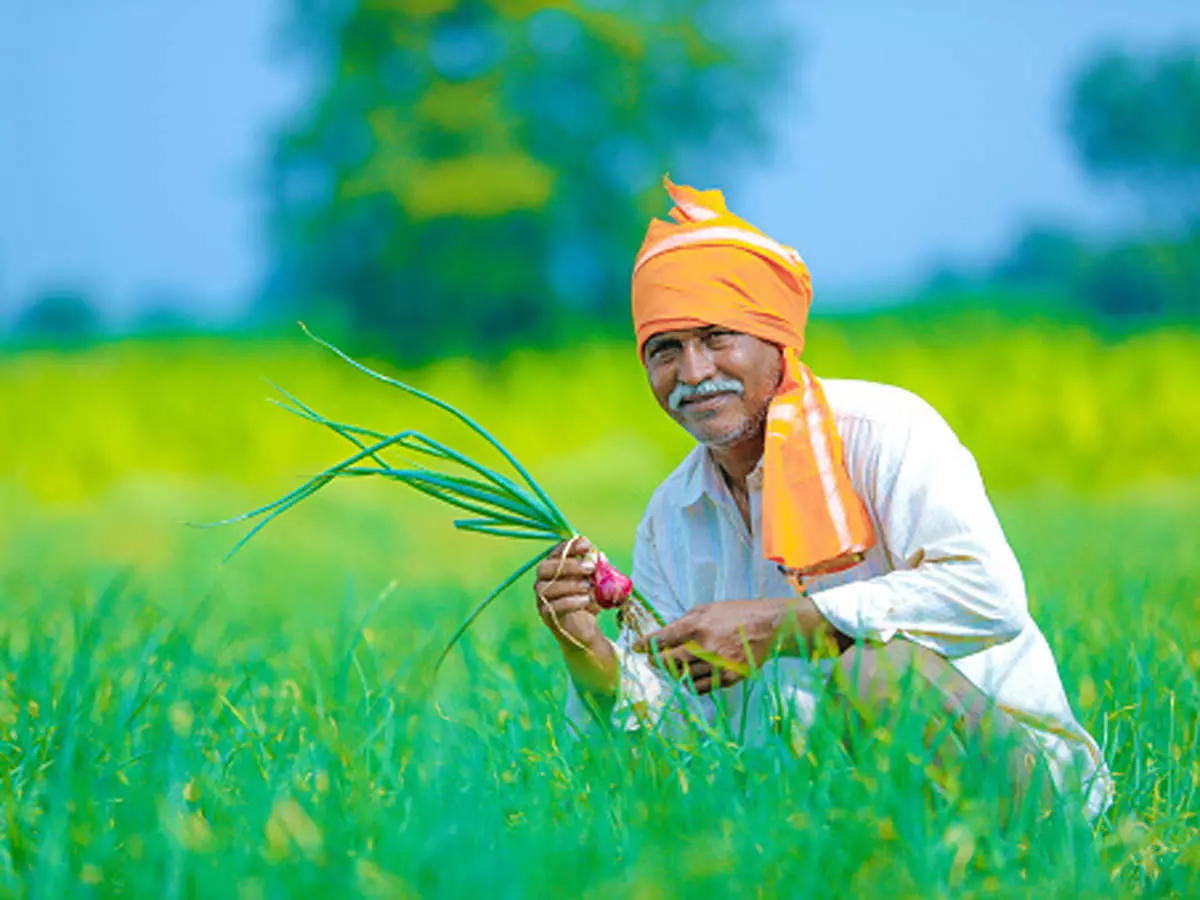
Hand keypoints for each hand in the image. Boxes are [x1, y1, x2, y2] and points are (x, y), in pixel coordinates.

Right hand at [533, 536, 603, 652]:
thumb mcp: (596, 583)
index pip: (556, 552)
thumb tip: (602, 557)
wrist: (584, 628)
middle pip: (545, 567)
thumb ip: (598, 570)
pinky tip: (585, 600)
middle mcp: (543, 581)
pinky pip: (553, 606)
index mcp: (553, 567)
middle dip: (569, 565)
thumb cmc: (587, 600)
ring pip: (547, 588)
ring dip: (570, 585)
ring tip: (588, 586)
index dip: (570, 546)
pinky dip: (570, 602)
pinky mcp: (546, 615)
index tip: (587, 544)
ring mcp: (542, 598)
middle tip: (590, 567)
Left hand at [632, 599, 787, 694]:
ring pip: (684, 677)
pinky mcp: (729, 678)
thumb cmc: (735, 614)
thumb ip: (684, 623)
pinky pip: (701, 688)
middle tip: (652, 661)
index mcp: (698, 625)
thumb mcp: (707, 609)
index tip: (637, 648)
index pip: (663, 639)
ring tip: (671, 669)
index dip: (646, 645)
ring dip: (673, 674)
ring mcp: (718, 665)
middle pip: (669, 662)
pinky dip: (691, 684)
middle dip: (656, 662)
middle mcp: (705, 646)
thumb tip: (663, 637)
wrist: (768, 626)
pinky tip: (688, 677)